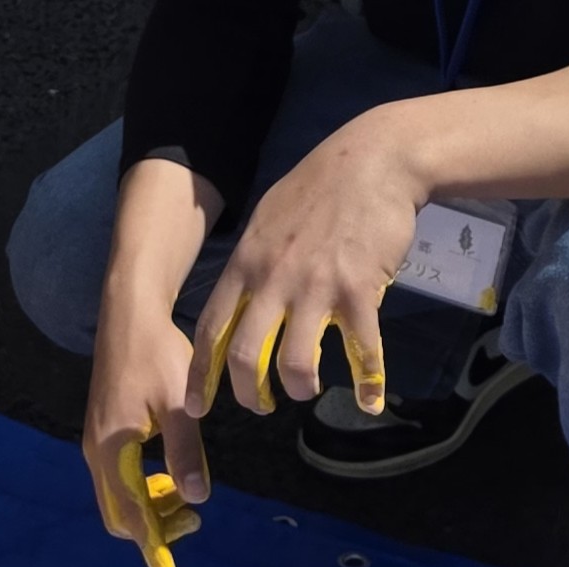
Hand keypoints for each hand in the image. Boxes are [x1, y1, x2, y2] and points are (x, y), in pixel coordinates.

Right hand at [84, 293, 206, 566]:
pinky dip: (143, 492)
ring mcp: (96, 445)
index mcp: (113, 449)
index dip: (152, 547)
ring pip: (119, 500)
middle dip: (154, 529)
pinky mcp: (103, 436)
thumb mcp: (179, 404)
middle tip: (194, 519)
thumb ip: (186, 452)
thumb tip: (196, 497)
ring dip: (151, 510)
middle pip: (120, 516)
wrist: (128, 316)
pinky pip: (119, 481)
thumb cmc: (156, 353)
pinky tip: (169, 476)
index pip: (133, 514)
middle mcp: (97, 453)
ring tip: (186, 495)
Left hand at [187, 115, 429, 420]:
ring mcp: (317, 287)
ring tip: (306, 389)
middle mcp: (274, 280)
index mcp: (246, 265)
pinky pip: (362, 350)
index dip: (200, 375)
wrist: (373, 158)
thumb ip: (251, 263)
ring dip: (300, 388)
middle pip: (246, 357)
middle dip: (250, 394)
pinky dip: (369, 383)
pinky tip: (371, 402)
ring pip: (295, 364)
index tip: (194, 406)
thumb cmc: (318, 188)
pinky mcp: (359, 291)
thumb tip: (239, 296)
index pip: (211, 329)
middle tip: (262, 404)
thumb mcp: (265, 220)